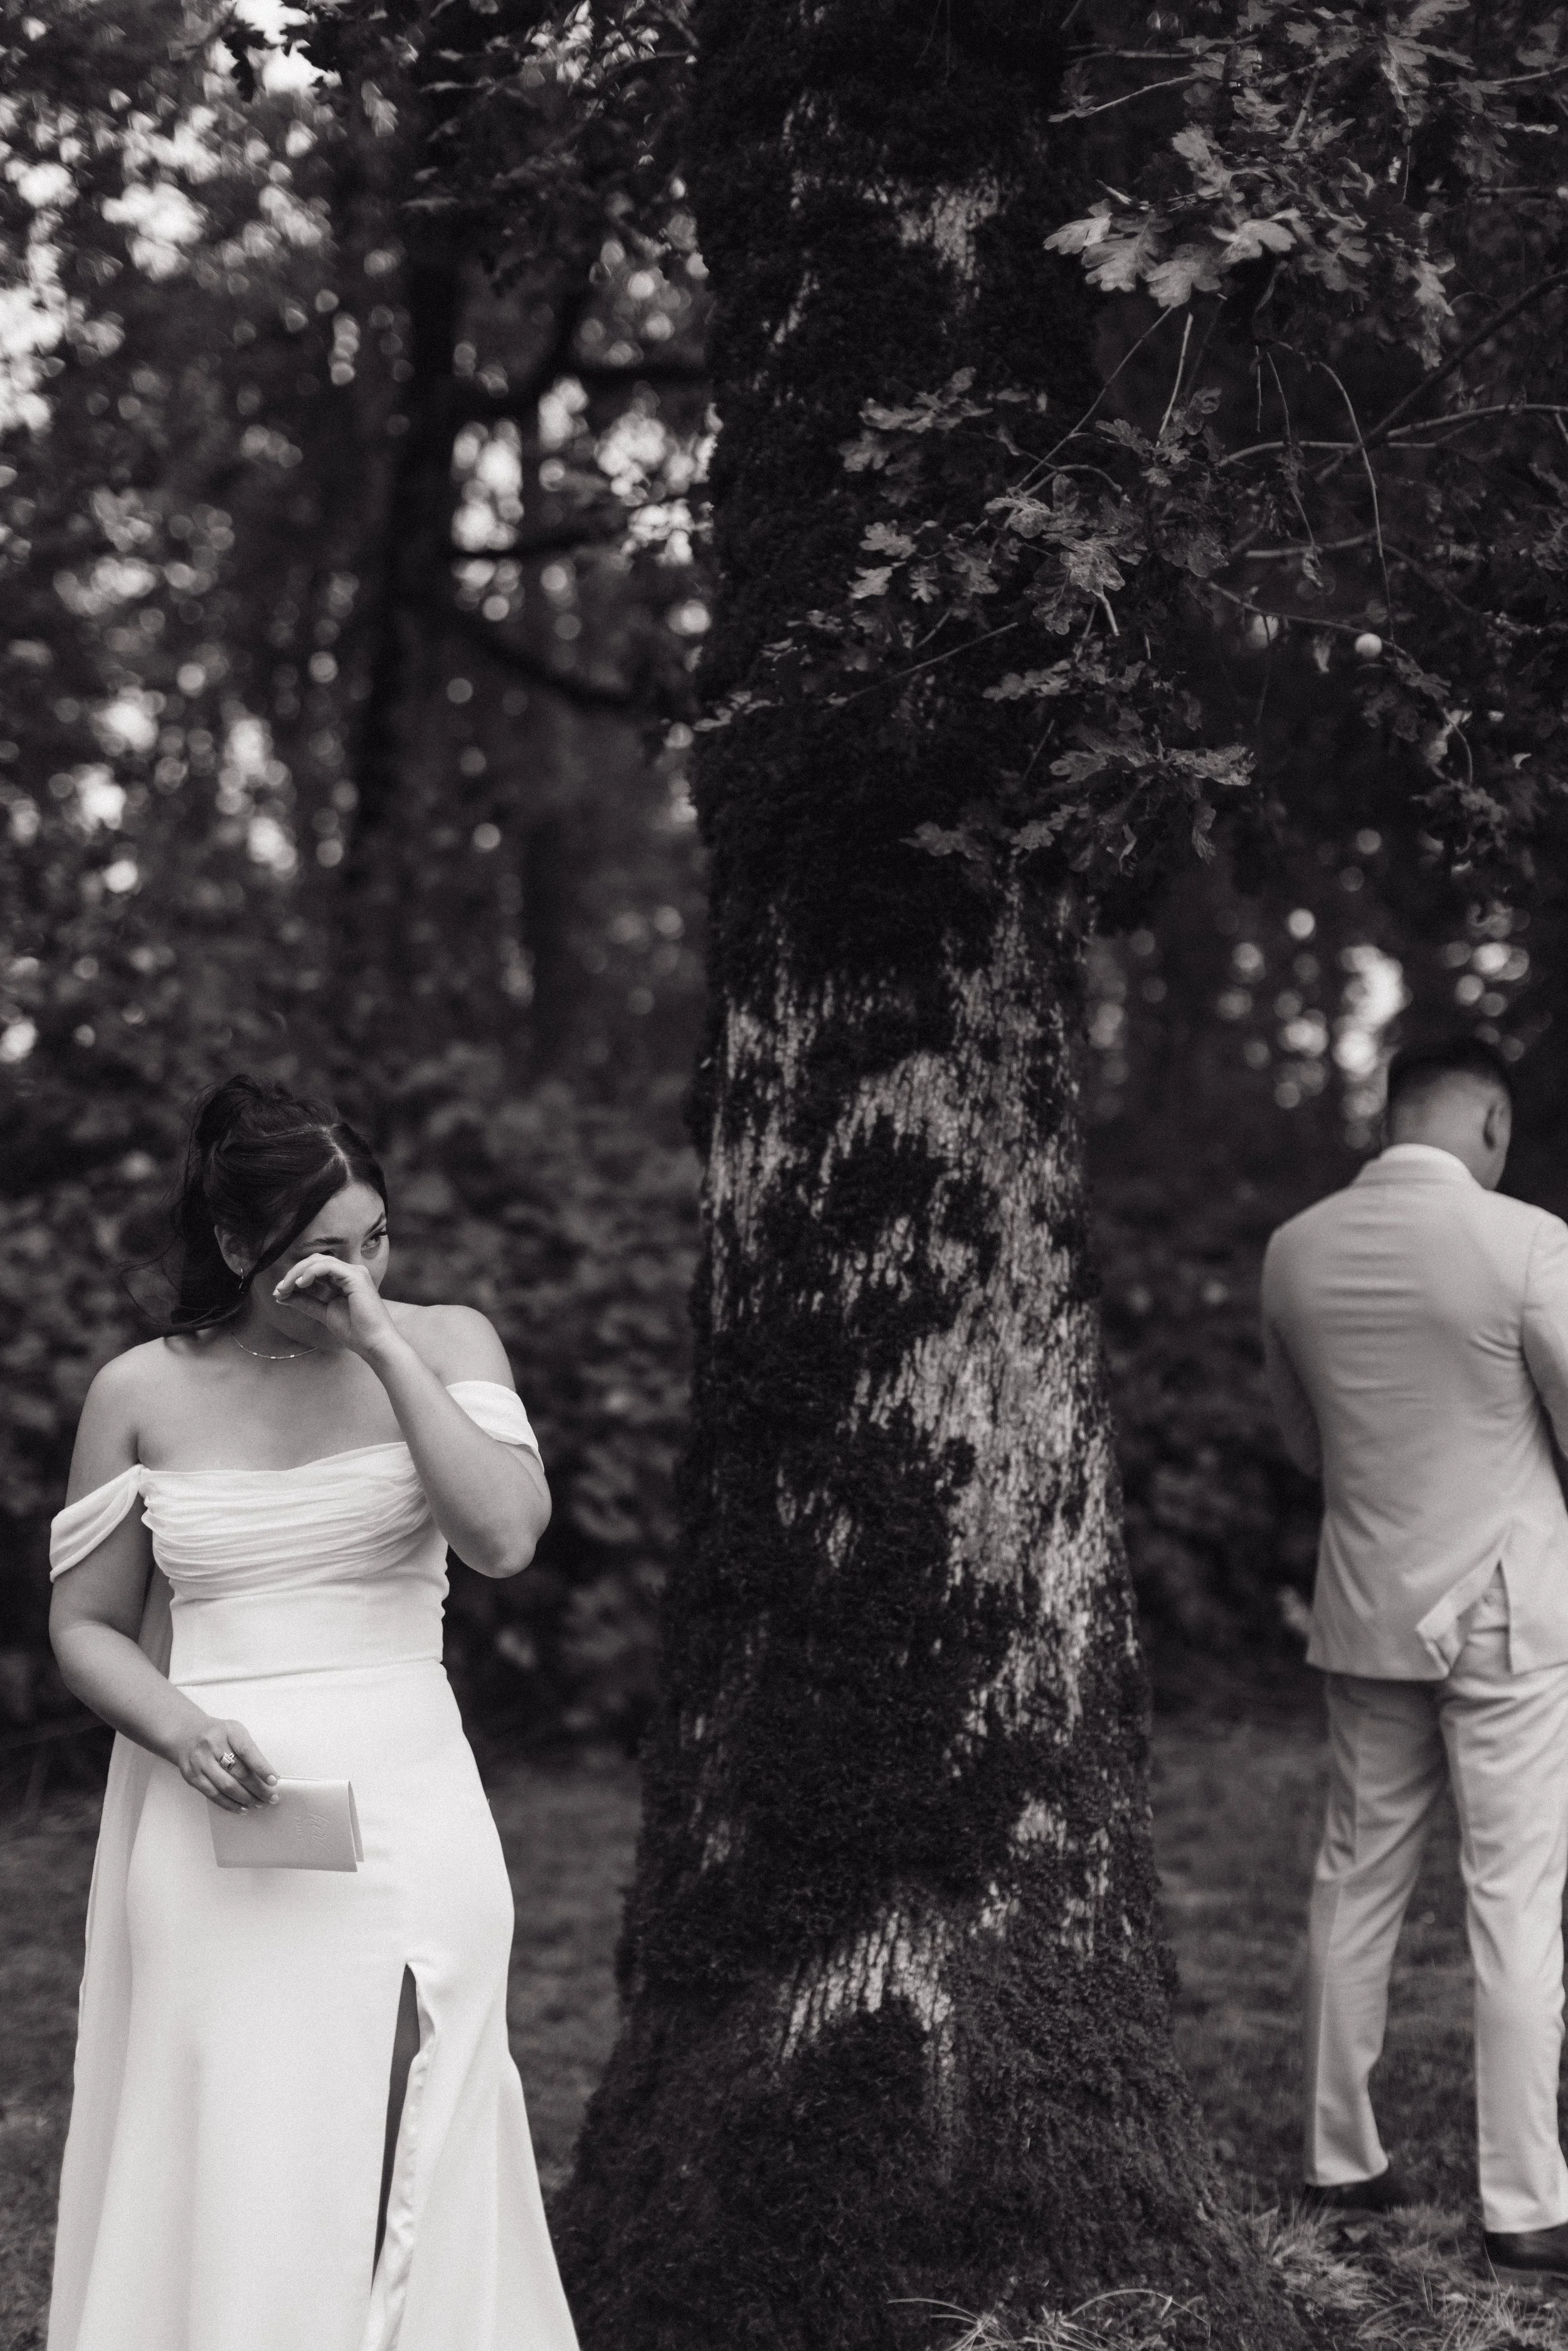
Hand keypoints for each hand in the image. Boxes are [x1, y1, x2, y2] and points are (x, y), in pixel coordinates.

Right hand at [175, 1718, 278, 1812]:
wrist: (185, 1735)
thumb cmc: (217, 1734)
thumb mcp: (235, 1731)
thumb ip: (249, 1750)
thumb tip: (266, 1775)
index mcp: (228, 1731)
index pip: (247, 1751)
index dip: (262, 1768)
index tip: (274, 1781)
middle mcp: (211, 1745)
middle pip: (238, 1772)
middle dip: (257, 1788)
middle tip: (271, 1797)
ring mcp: (200, 1762)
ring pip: (226, 1786)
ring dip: (245, 1798)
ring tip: (259, 1803)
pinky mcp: (192, 1777)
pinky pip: (213, 1795)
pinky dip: (229, 1804)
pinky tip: (241, 1807)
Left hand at [271, 1255, 398, 1358]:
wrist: (373, 1343)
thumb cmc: (355, 1331)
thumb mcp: (323, 1313)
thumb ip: (305, 1302)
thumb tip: (282, 1296)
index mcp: (344, 1280)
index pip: (315, 1269)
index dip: (295, 1278)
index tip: (279, 1293)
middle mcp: (350, 1272)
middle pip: (315, 1261)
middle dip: (293, 1273)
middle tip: (280, 1289)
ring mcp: (354, 1272)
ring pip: (319, 1261)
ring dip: (297, 1273)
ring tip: (286, 1288)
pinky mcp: (355, 1276)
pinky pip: (327, 1266)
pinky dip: (310, 1272)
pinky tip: (300, 1284)